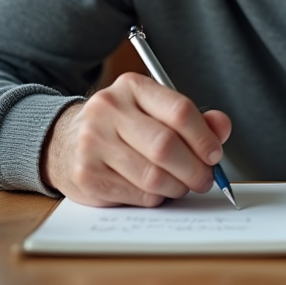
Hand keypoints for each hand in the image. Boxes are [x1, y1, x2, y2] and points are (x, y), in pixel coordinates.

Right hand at [42, 73, 231, 206]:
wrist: (63, 140)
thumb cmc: (120, 127)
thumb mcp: (154, 111)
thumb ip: (193, 118)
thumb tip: (221, 128)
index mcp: (132, 87)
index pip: (180, 111)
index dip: (204, 137)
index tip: (214, 154)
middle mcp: (109, 109)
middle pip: (167, 146)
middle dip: (195, 169)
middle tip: (205, 179)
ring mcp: (93, 142)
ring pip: (154, 175)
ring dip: (177, 187)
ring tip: (181, 185)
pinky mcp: (87, 174)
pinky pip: (138, 194)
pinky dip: (156, 197)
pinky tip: (155, 189)